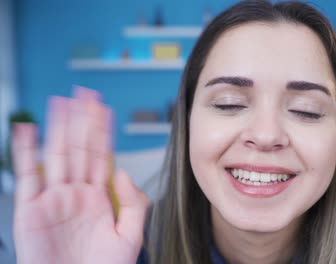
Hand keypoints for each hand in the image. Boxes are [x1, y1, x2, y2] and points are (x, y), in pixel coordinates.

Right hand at [12, 87, 148, 263]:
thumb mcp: (130, 237)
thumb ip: (133, 203)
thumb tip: (122, 170)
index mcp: (99, 197)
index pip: (101, 155)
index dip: (102, 131)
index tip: (104, 108)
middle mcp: (76, 192)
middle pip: (79, 148)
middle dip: (81, 121)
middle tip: (84, 94)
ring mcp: (54, 198)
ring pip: (56, 154)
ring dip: (58, 127)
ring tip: (61, 102)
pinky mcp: (31, 209)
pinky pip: (28, 174)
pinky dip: (26, 151)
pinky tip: (29, 130)